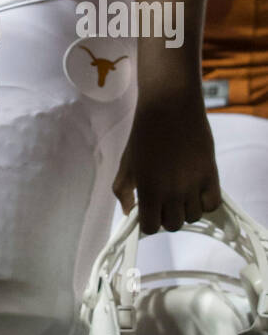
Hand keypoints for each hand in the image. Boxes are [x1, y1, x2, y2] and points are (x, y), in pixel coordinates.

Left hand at [113, 92, 221, 234]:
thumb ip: (122, 190)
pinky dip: (205, 202)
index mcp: (148, 191)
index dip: (148, 222)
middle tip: (164, 200)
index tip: (148, 211)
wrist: (169, 107)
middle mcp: (172, 193)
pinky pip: (212, 205)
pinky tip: (197, 190)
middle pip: (173, 225)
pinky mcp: (211, 175)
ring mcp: (193, 186)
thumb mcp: (126, 162)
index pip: (150, 228)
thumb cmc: (144, 134)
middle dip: (166, 216)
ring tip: (180, 192)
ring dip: (185, 209)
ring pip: (193, 217)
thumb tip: (129, 212)